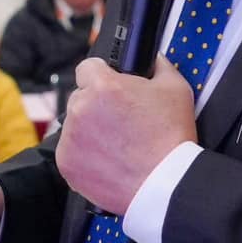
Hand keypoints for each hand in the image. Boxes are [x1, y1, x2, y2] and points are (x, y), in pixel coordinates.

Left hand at [54, 58, 197, 214]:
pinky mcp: (66, 162)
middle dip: (96, 105)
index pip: (87, 68)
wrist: (165, 184)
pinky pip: (70, 151)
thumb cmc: (171, 138)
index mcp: (103, 86)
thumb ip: (159, 66)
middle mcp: (80, 108)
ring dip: (89, 130)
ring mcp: (70, 137)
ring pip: (74, 125)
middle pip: (80, 97)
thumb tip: (153, 58)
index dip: (101, 75)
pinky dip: (84, 155)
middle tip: (120, 121)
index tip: (110, 86)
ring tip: (117, 144)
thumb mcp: (176, 90)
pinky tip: (108, 160)